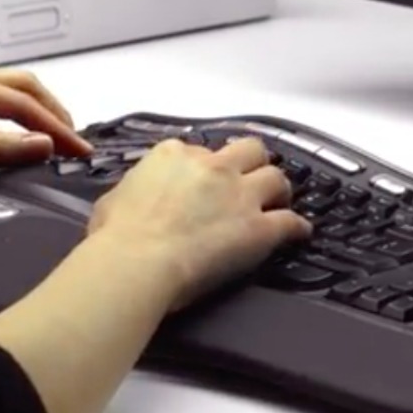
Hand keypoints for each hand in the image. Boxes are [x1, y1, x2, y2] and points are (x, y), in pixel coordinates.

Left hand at [0, 68, 93, 195]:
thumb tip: (43, 145)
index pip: (22, 102)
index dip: (56, 127)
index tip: (80, 150)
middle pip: (20, 88)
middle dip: (52, 113)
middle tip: (75, 143)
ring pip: (5, 100)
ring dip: (33, 119)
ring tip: (56, 145)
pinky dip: (9, 131)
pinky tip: (19, 152)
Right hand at [87, 137, 312, 310]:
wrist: (136, 263)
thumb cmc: (117, 238)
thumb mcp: (112, 201)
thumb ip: (133, 191)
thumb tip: (129, 202)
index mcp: (173, 156)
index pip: (198, 150)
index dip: (203, 166)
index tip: (203, 179)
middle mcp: (212, 167)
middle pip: (248, 150)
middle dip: (252, 162)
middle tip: (251, 178)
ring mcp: (240, 195)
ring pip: (276, 177)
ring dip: (278, 190)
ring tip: (279, 201)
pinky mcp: (258, 228)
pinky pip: (290, 222)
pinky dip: (297, 228)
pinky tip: (299, 233)